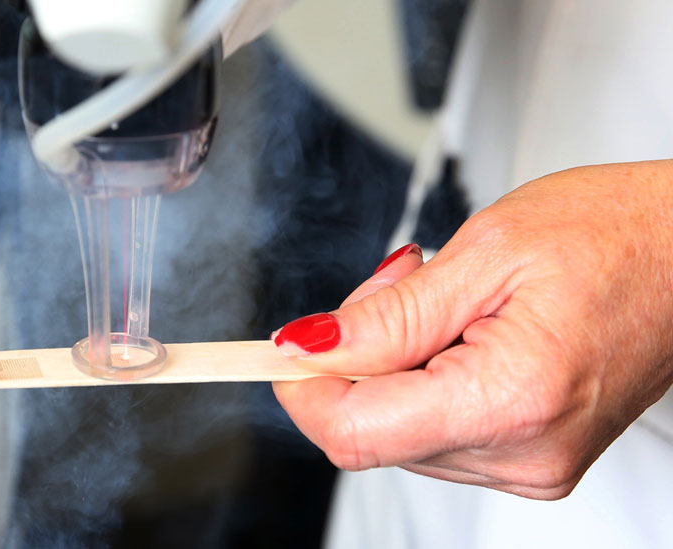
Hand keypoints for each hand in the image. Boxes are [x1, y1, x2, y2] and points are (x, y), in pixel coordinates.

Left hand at [272, 160, 672, 499]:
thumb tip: (306, 349)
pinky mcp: (532, 457)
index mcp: (510, 400)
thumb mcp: (484, 252)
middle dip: (355, 360)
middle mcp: (523, 453)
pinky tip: (462, 334)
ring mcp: (531, 464)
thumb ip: (386, 316)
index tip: (289, 344)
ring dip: (392, 366)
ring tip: (449, 303)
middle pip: (370, 432)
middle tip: (400, 288)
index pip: (354, 432)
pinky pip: (435, 430)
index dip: (304, 386)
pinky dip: (424, 380)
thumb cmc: (614, 234)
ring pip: (398, 432)